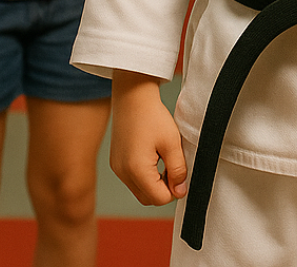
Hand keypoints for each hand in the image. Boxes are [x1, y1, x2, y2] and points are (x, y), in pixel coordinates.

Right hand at [110, 71, 186, 205]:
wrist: (133, 96)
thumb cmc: (153, 116)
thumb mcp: (172, 142)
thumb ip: (178, 169)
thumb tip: (180, 192)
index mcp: (137, 170)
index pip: (159, 199)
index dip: (174, 189)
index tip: (180, 171)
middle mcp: (123, 173)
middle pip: (148, 198)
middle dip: (164, 188)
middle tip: (174, 166)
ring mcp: (117, 168)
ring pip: (140, 190)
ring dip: (154, 183)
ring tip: (164, 158)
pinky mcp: (116, 162)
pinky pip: (132, 179)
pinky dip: (144, 175)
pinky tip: (153, 155)